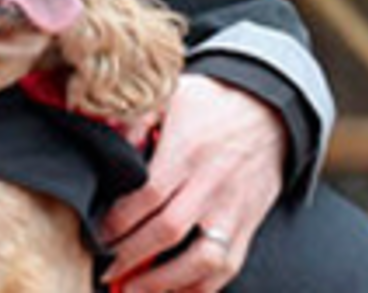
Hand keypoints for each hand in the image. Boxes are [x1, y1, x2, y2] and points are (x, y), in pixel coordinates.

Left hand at [99, 74, 287, 292]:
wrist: (269, 112)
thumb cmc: (213, 104)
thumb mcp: (172, 94)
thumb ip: (137, 116)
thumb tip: (108, 136)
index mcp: (188, 150)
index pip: (149, 195)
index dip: (120, 221)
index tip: (98, 234)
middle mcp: (212, 184)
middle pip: (169, 231)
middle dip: (131, 256)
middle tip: (105, 268)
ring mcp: (233, 209)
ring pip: (202, 259)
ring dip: (164, 282)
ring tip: (133, 290)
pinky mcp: (248, 226)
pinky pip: (227, 267)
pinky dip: (199, 288)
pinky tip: (173, 292)